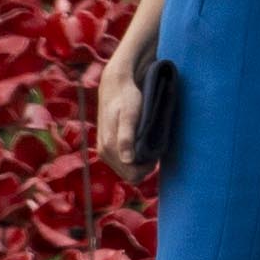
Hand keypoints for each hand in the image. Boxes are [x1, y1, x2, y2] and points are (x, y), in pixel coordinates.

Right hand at [94, 45, 150, 177]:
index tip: (156, 153)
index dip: (147, 168)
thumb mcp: (130, 115)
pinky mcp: (106, 146)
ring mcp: (104, 150)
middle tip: (153, 147)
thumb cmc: (126, 97)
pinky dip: (133, 157)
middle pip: (129, 175)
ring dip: (138, 162)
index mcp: (109, 148)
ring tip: (146, 142)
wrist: (114, 84)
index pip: (133, 175)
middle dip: (143, 166)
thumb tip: (128, 160)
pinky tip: (139, 142)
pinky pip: (122, 161)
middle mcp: (104, 152)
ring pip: (126, 169)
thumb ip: (127, 138)